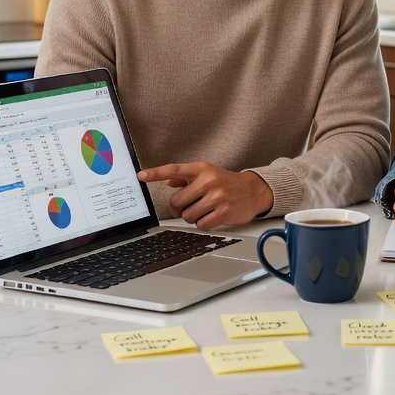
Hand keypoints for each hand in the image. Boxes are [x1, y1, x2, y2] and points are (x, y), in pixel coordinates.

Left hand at [137, 162, 274, 229]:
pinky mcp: (223, 211)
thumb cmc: (227, 182)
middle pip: (177, 202)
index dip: (155, 173)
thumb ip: (186, 177)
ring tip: (204, 210)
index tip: (141, 175)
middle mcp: (208, 180)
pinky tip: (212, 216)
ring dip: (193, 217)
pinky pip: (201, 224)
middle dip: (180, 209)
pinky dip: (203, 224)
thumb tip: (168, 180)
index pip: (174, 169)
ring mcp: (217, 196)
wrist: (253, 190)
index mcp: (202, 169)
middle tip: (189, 206)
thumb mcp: (208, 174)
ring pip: (188, 216)